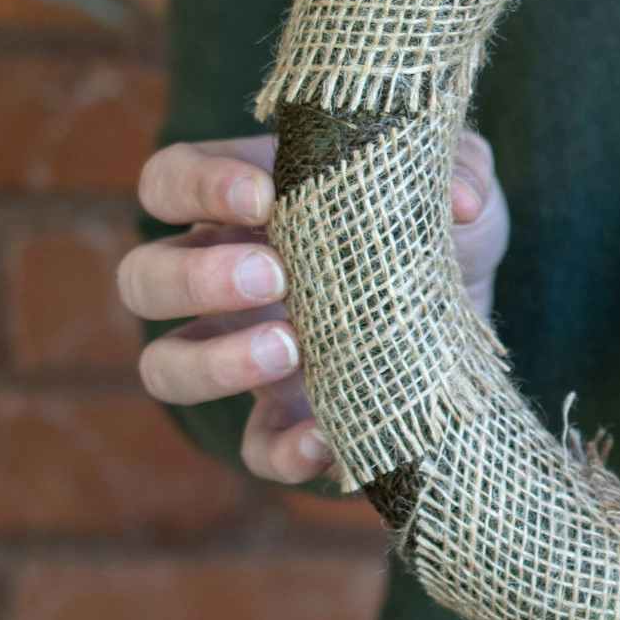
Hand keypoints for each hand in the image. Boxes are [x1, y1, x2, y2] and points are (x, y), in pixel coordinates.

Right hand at [119, 132, 508, 483]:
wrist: (475, 304)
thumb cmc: (438, 221)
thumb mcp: (454, 177)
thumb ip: (458, 168)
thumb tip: (463, 203)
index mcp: (243, 205)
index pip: (170, 181)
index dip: (196, 186)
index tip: (262, 196)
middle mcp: (223, 280)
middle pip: (143, 278)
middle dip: (195, 278)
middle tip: (274, 277)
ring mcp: (245, 355)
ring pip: (165, 367)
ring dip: (212, 363)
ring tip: (288, 348)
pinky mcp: (288, 420)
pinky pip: (254, 449)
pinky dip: (280, 451)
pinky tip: (326, 436)